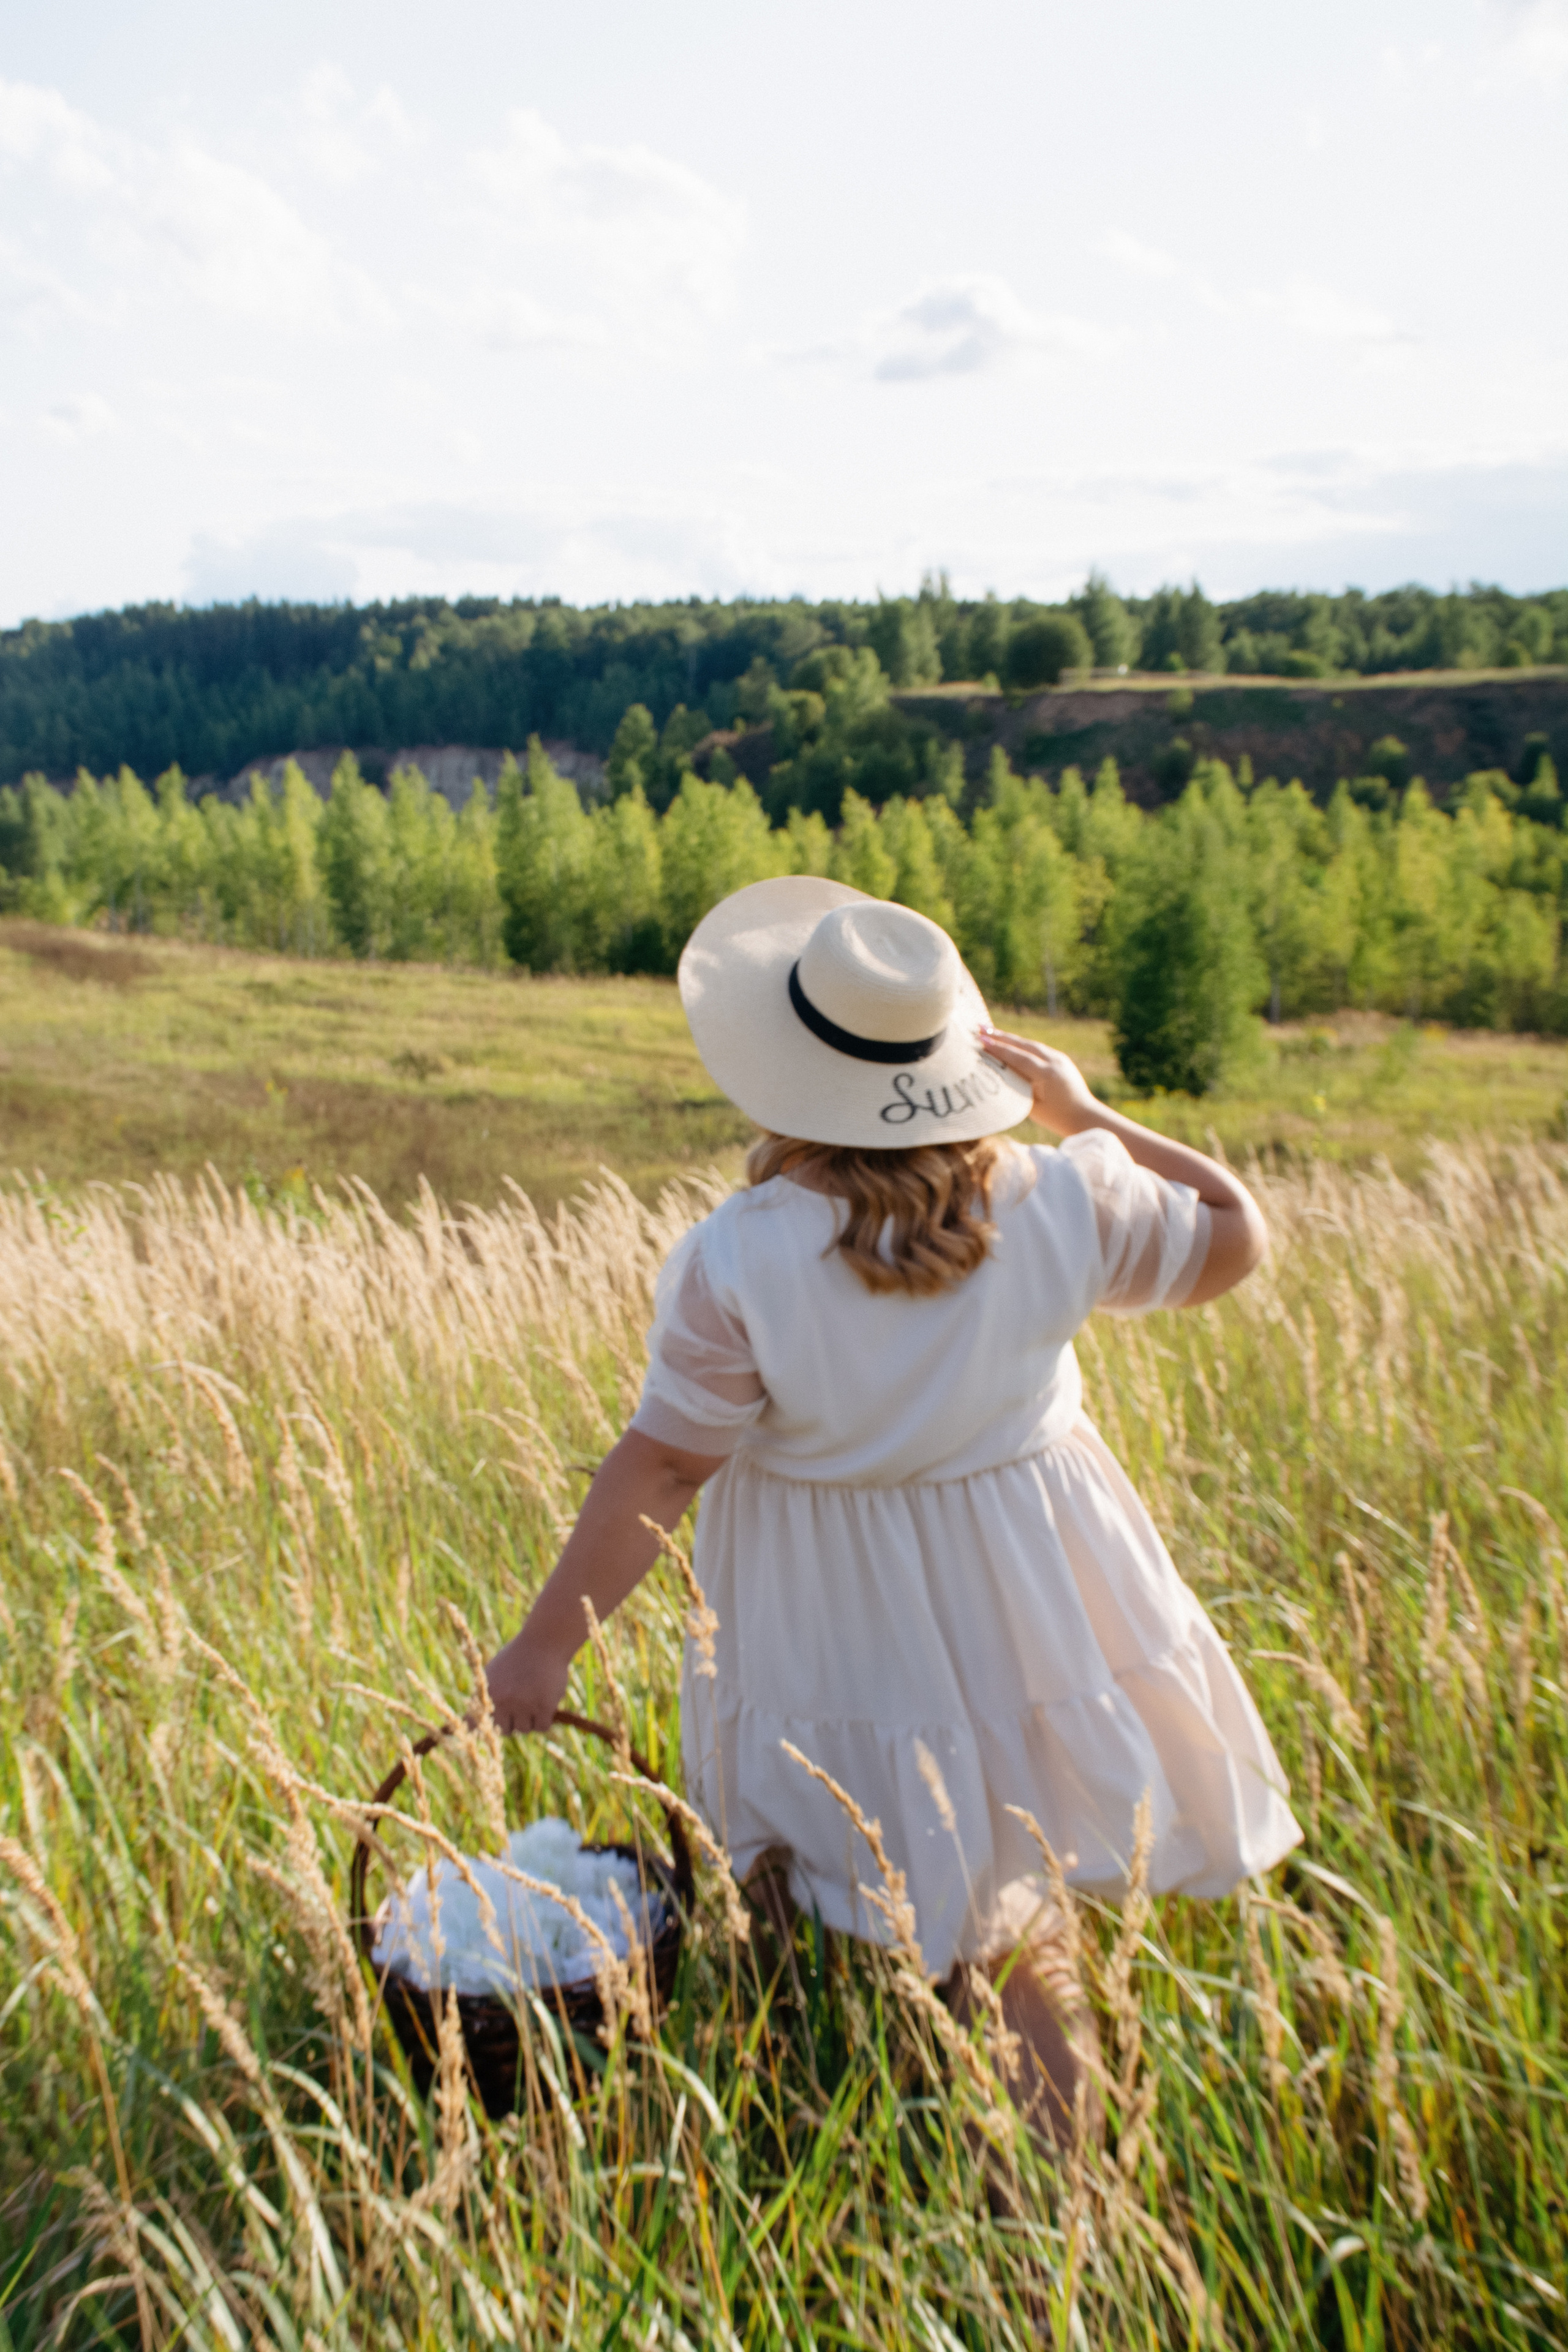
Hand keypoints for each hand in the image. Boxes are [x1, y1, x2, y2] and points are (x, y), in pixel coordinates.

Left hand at [481, 1629, 571, 1735]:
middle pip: (505, 1730)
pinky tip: (546, 1701)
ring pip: (525, 1729)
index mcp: (487, 1693)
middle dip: (513, 1721)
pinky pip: (542, 1727)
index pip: (476, 1724)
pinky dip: (545, 1718)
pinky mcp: (544, 1706)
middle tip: (521, 1704)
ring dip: (531, 1719)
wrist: (543, 1642)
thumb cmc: (516, 1657)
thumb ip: (483, 1697)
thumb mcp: (493, 1673)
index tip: (486, 1732)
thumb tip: (468, 1724)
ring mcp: (524, 1705)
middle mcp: (503, 1701)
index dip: (482, 1730)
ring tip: (535, 1697)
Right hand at [979, 1026, 1099, 1135]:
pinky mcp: (1060, 1059)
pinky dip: (1022, 1045)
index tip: (980, 1039)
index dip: (998, 1048)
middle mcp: (1055, 1061)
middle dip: (1000, 1036)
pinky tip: (1010, 1043)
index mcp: (1048, 1074)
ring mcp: (1059, 1058)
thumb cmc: (1057, 1118)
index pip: (1018, 1057)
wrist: (1085, 1116)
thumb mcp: (1032, 1106)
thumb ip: (1017, 1087)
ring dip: (1010, 1038)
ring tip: (990, 1032)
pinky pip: (1037, 1049)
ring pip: (1030, 1044)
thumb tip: (998, 1073)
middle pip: (1024, 1044)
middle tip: (979, 1027)